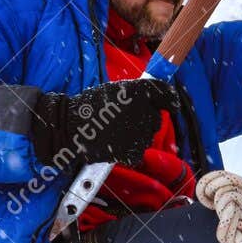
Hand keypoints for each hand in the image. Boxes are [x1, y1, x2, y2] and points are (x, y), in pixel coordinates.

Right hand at [32, 77, 182, 169]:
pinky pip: (137, 152)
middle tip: (124, 120)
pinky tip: (113, 144)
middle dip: (146, 120)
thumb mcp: (114, 90)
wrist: (70, 126)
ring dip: (135, 136)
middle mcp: (144, 111)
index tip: (171, 104)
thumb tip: (154, 100)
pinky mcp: (133, 151)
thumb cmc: (89, 106)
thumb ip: (136, 93)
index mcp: (140, 92)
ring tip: (113, 132)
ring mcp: (140, 133)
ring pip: (146, 137)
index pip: (165, 94)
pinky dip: (128, 151)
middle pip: (156, 119)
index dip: (170, 100)